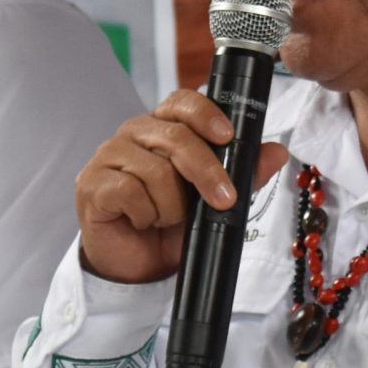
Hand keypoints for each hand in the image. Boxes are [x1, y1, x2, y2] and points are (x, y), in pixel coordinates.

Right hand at [74, 90, 285, 285]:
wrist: (139, 265)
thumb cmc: (173, 225)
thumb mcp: (215, 200)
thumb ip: (244, 174)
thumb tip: (276, 151)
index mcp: (163, 127)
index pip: (183, 102)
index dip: (206, 114)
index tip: (228, 136)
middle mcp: (134, 133)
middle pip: (176, 138)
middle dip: (206, 172)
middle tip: (223, 200)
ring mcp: (108, 155)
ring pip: (155, 170)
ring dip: (172, 205)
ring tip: (167, 218)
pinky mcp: (91, 183)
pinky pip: (128, 190)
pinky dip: (146, 213)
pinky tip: (142, 221)